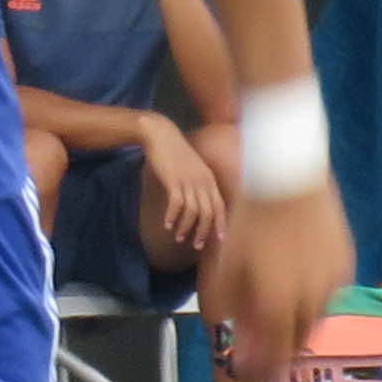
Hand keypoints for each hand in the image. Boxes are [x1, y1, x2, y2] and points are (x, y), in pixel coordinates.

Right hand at [133, 114, 228, 267]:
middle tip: (196, 245)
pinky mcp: (173, 180)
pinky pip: (177, 204)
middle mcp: (202, 181)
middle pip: (208, 213)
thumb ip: (198, 183)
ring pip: (193, 212)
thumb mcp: (192, 168)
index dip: (221, 224)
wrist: (161, 135)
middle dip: (204, 232)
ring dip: (186, 228)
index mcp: (209, 179)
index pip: (220, 206)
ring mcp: (188, 181)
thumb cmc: (175, 152)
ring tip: (179, 238)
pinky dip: (173, 217)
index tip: (220, 240)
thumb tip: (198, 202)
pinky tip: (167, 225)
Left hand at [202, 180, 356, 381]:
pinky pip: (328, 297)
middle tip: (260, 347)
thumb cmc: (250, 225)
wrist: (289, 182)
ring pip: (315, 321)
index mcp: (280, 307)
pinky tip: (296, 287)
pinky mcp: (347, 267)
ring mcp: (335, 285)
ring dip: (295, 327)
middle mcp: (312, 302)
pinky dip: (311, 302)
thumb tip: (242, 350)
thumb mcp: (228, 271)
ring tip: (276, 315)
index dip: (261, 370)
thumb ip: (236, 314)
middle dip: (278, 351)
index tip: (249, 373)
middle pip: (297, 343)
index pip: (275, 357)